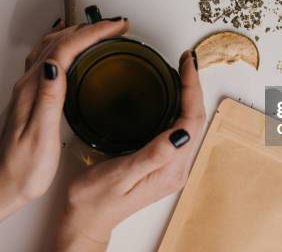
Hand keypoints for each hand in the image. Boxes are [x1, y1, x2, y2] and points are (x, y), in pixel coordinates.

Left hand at [0, 17, 129, 232]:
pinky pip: (50, 58)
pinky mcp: (33, 95)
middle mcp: (29, 83)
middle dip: (90, 28)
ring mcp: (29, 88)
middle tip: (117, 26)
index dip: (92, 33)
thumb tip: (56, 65)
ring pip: (53, 46)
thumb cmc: (24, 168)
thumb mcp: (40, 137)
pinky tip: (74, 48)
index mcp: (33, 90)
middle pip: (59, 40)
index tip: (116, 28)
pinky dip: (66, 45)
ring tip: (103, 31)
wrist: (3, 185)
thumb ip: (48, 99)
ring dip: (78, 33)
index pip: (64, 49)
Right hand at [54, 50, 204, 251]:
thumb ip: (153, 155)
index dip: (193, 88)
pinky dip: (179, 105)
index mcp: (170, 169)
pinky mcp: (162, 163)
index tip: (187, 63)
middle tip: (186, 60)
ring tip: (182, 71)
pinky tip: (171, 95)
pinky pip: (180, 128)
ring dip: (189, 94)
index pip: (192, 120)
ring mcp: (170, 166)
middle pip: (196, 119)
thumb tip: (182, 133)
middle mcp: (176, 167)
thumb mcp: (120, 175)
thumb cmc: (95, 201)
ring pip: (190, 122)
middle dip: (194, 86)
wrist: (85, 222)